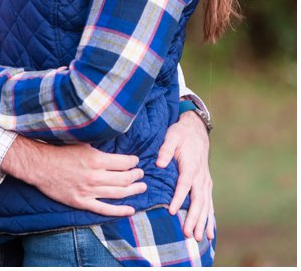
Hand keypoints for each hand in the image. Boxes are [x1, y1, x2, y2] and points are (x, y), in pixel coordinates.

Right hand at [3, 137, 145, 216]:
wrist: (38, 165)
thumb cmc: (58, 151)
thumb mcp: (80, 143)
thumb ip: (98, 148)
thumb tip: (113, 149)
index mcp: (95, 159)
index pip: (123, 162)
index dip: (133, 162)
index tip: (136, 160)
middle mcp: (95, 176)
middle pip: (124, 179)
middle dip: (136, 176)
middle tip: (140, 174)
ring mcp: (89, 191)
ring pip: (118, 194)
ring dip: (133, 191)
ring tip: (141, 187)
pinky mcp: (82, 202)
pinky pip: (105, 209)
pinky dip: (120, 210)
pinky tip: (130, 210)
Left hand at [157, 110, 213, 239]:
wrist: (196, 130)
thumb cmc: (181, 134)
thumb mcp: (171, 137)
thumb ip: (165, 150)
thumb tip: (159, 163)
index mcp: (191, 166)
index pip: (184, 185)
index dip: (178, 198)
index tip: (171, 211)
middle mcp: (201, 177)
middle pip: (198, 201)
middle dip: (193, 218)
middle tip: (188, 234)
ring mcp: (206, 182)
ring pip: (206, 206)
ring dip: (203, 223)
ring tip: (199, 238)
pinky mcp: (207, 185)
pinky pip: (209, 205)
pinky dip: (210, 219)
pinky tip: (209, 233)